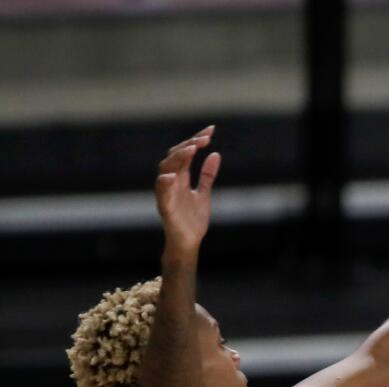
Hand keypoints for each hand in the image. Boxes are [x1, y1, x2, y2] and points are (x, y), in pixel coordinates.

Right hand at [155, 125, 220, 253]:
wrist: (189, 241)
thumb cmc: (193, 219)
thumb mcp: (204, 193)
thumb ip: (207, 175)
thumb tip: (215, 154)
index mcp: (180, 177)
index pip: (186, 152)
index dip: (196, 139)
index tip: (211, 130)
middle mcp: (171, 181)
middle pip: (175, 156)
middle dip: (189, 144)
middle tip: (204, 138)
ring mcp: (167, 192)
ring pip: (166, 169)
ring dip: (178, 158)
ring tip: (192, 148)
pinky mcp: (165, 206)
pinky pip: (161, 193)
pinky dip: (164, 183)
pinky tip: (172, 176)